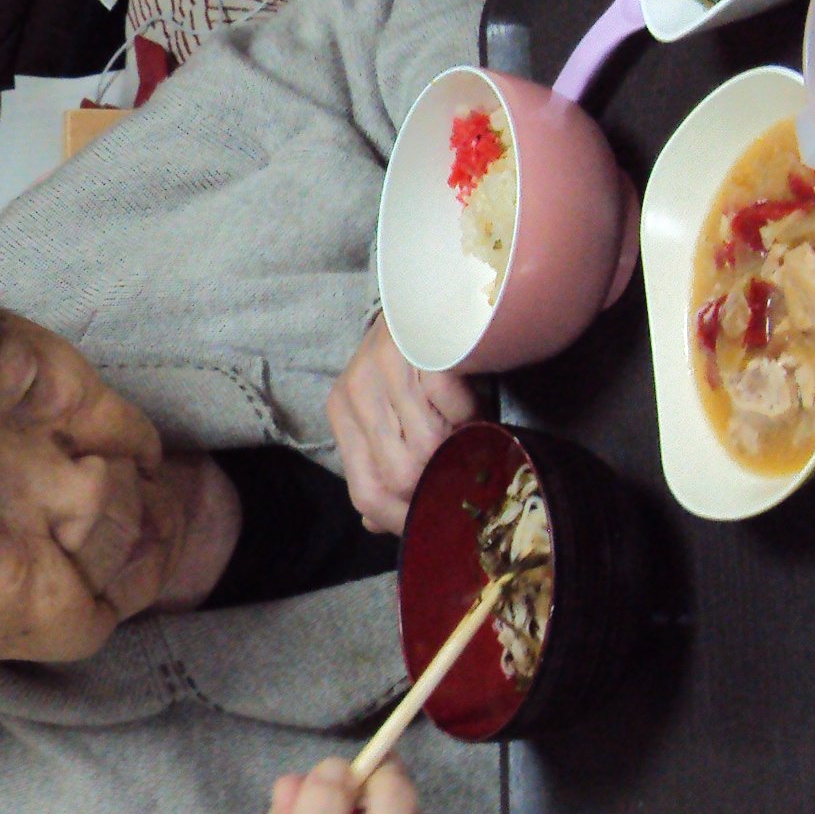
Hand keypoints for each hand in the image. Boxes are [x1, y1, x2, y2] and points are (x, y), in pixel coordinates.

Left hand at [326, 313, 478, 534]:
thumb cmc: (418, 357)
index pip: (366, 493)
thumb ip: (383, 464)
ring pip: (427, 446)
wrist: (429, 289)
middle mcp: (353, 392)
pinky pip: (447, 403)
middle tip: (466, 468)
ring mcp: (380, 366)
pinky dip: (468, 410)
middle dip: (441, 481)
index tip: (437, 519)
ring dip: (460, 446)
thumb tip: (377, 524)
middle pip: (400, 476)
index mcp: (342, 414)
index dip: (404, 517)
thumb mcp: (390, 411)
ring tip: (471, 430)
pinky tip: (472, 401)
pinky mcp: (414, 344)